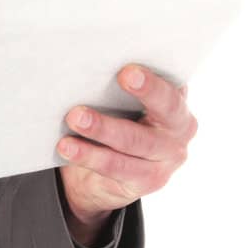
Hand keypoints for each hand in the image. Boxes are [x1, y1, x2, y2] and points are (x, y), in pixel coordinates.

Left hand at [56, 63, 196, 229]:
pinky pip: (117, 168)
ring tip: (75, 118)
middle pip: (164, 111)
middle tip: (118, 78)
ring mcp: (167, 159)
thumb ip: (119, 86)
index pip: (173, 86)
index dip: (154, 81)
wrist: (110, 174)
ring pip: (134, 141)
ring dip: (102, 128)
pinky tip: (68, 147)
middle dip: (142, 94)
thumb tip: (88, 66)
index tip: (128, 71)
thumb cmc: (118, 120)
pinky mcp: (148, 181)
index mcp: (177, 101)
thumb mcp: (125, 102)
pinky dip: (90, 156)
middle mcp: (179, 130)